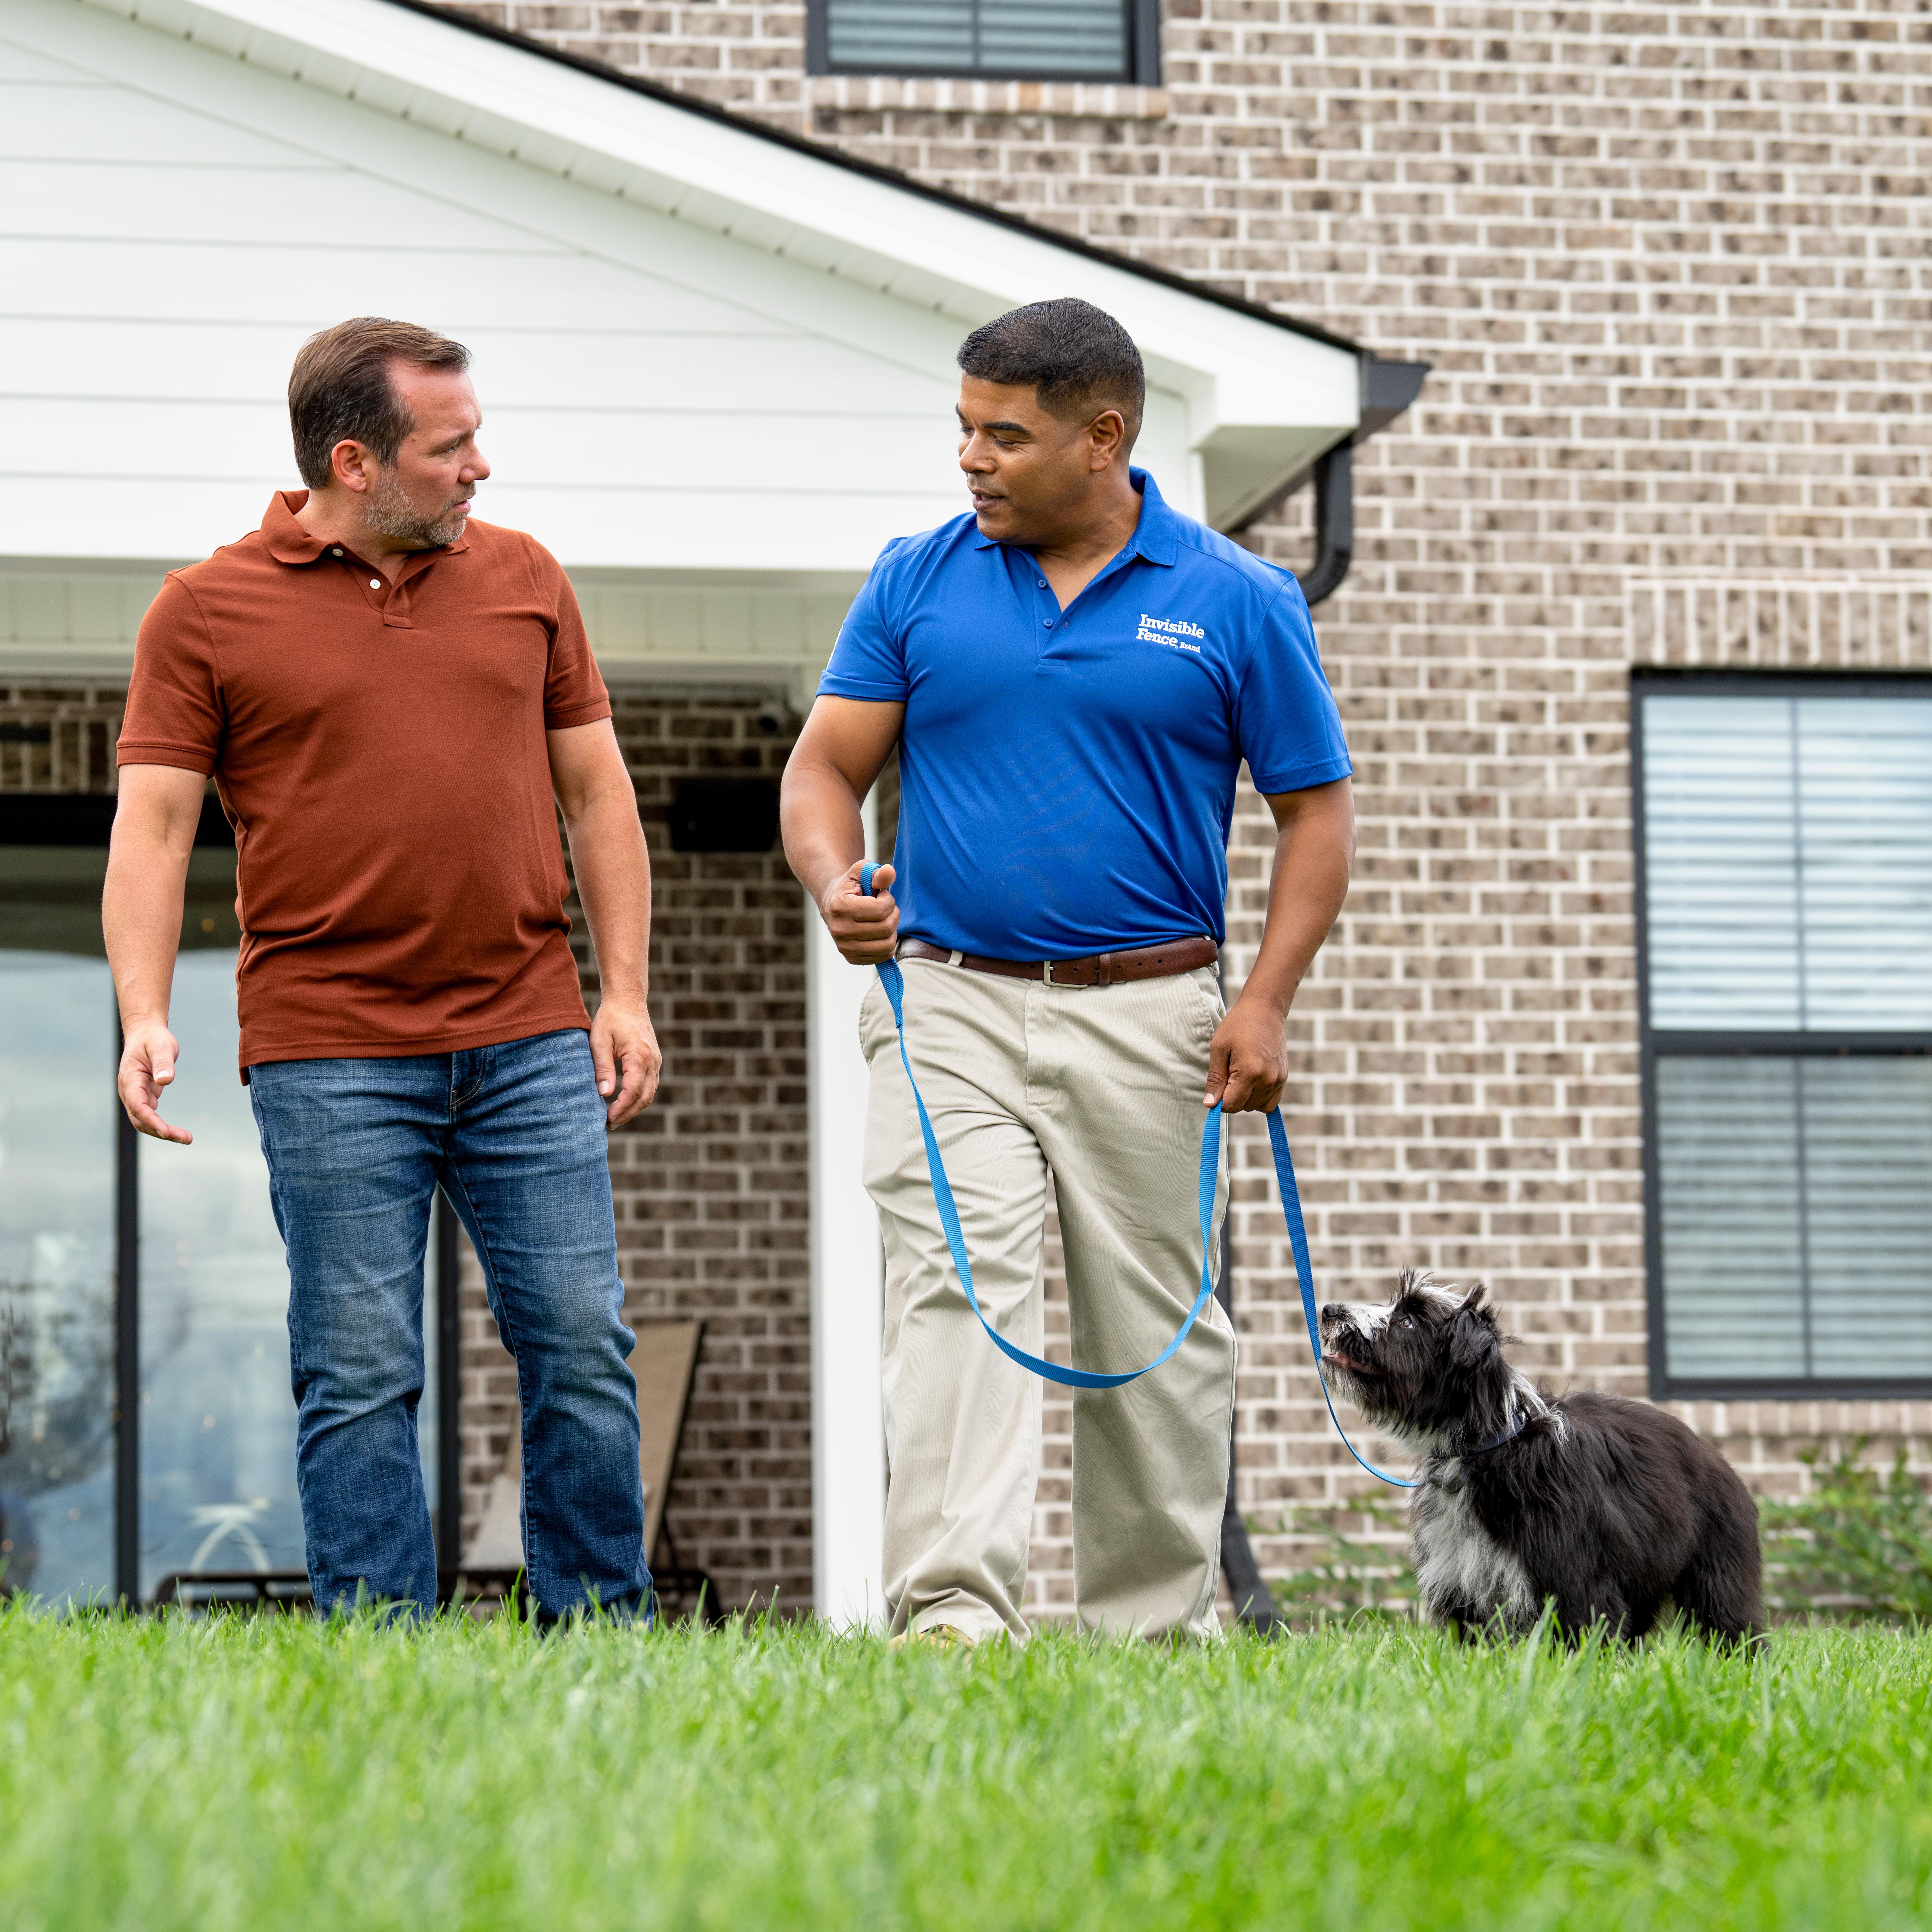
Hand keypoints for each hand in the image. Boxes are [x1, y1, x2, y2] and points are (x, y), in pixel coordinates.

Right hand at [119, 1021, 191, 1143]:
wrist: (146, 1034)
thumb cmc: (153, 1039)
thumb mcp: (161, 1046)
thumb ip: (163, 1063)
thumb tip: (165, 1080)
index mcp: (129, 1079)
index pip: (137, 1105)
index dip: (151, 1120)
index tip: (166, 1131)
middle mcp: (129, 1091)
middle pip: (140, 1119)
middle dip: (160, 1131)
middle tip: (186, 1139)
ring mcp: (135, 1095)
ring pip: (145, 1121)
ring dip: (163, 1132)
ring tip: (186, 1139)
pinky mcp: (144, 1096)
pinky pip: (151, 1116)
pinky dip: (162, 1126)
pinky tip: (178, 1133)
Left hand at [590, 998, 660, 1129]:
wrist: (628, 1001)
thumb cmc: (610, 1019)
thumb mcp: (599, 1041)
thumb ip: (603, 1068)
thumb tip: (603, 1094)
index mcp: (639, 1055)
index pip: (633, 1091)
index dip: (620, 1108)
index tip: (606, 1119)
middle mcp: (653, 1060)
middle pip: (645, 1097)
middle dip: (628, 1113)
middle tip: (609, 1124)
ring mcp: (656, 1061)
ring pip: (650, 1093)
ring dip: (634, 1108)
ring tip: (614, 1117)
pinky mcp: (654, 1061)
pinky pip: (650, 1085)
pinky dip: (639, 1097)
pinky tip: (624, 1102)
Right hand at [819, 860, 898, 964]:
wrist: (833, 904)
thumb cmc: (851, 887)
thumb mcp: (861, 872)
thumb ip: (876, 872)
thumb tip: (889, 872)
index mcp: (840, 907)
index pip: (880, 910)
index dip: (888, 900)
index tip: (881, 895)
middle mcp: (840, 930)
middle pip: (886, 928)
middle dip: (893, 915)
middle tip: (885, 908)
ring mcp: (845, 947)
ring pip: (887, 945)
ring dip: (892, 930)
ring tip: (883, 920)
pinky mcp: (852, 959)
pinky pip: (883, 956)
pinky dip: (887, 943)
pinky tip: (880, 932)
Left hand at [1204, 994, 1289, 1115]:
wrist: (1265, 1010)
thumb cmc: (1238, 1025)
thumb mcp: (1219, 1049)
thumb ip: (1215, 1079)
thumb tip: (1209, 1104)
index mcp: (1250, 1072)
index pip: (1231, 1105)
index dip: (1219, 1100)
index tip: (1217, 1084)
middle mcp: (1267, 1080)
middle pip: (1243, 1107)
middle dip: (1231, 1097)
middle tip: (1229, 1072)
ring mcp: (1278, 1080)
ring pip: (1256, 1106)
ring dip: (1245, 1097)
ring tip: (1240, 1073)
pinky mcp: (1283, 1078)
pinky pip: (1270, 1102)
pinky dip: (1259, 1098)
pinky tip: (1252, 1082)